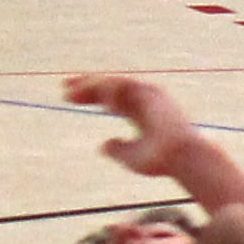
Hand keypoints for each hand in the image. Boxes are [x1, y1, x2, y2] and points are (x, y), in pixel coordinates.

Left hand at [63, 73, 199, 179]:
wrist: (180, 157)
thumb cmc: (159, 161)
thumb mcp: (130, 157)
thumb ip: (117, 149)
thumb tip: (102, 145)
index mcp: (140, 114)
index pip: (110, 99)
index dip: (90, 96)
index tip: (68, 98)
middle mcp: (144, 101)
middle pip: (110, 86)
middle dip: (87, 85)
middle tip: (63, 86)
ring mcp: (148, 95)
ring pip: (114, 82)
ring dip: (90, 85)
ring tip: (69, 93)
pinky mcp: (151, 92)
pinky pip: (122, 85)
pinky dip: (105, 90)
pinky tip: (89, 98)